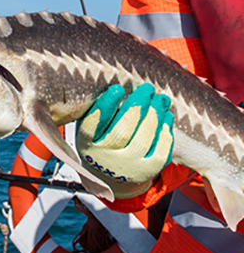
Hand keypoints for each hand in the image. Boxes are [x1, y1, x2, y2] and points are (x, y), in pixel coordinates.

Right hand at [76, 84, 173, 198]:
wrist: (113, 174)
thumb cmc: (102, 138)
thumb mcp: (93, 124)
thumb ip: (100, 106)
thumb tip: (118, 77)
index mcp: (87, 142)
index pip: (93, 123)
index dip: (107, 105)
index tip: (118, 88)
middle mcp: (105, 158)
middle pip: (123, 130)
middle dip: (138, 105)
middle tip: (147, 88)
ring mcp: (127, 168)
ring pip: (143, 140)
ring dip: (155, 115)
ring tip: (160, 98)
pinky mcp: (147, 173)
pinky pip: (160, 152)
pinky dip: (165, 131)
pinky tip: (166, 116)